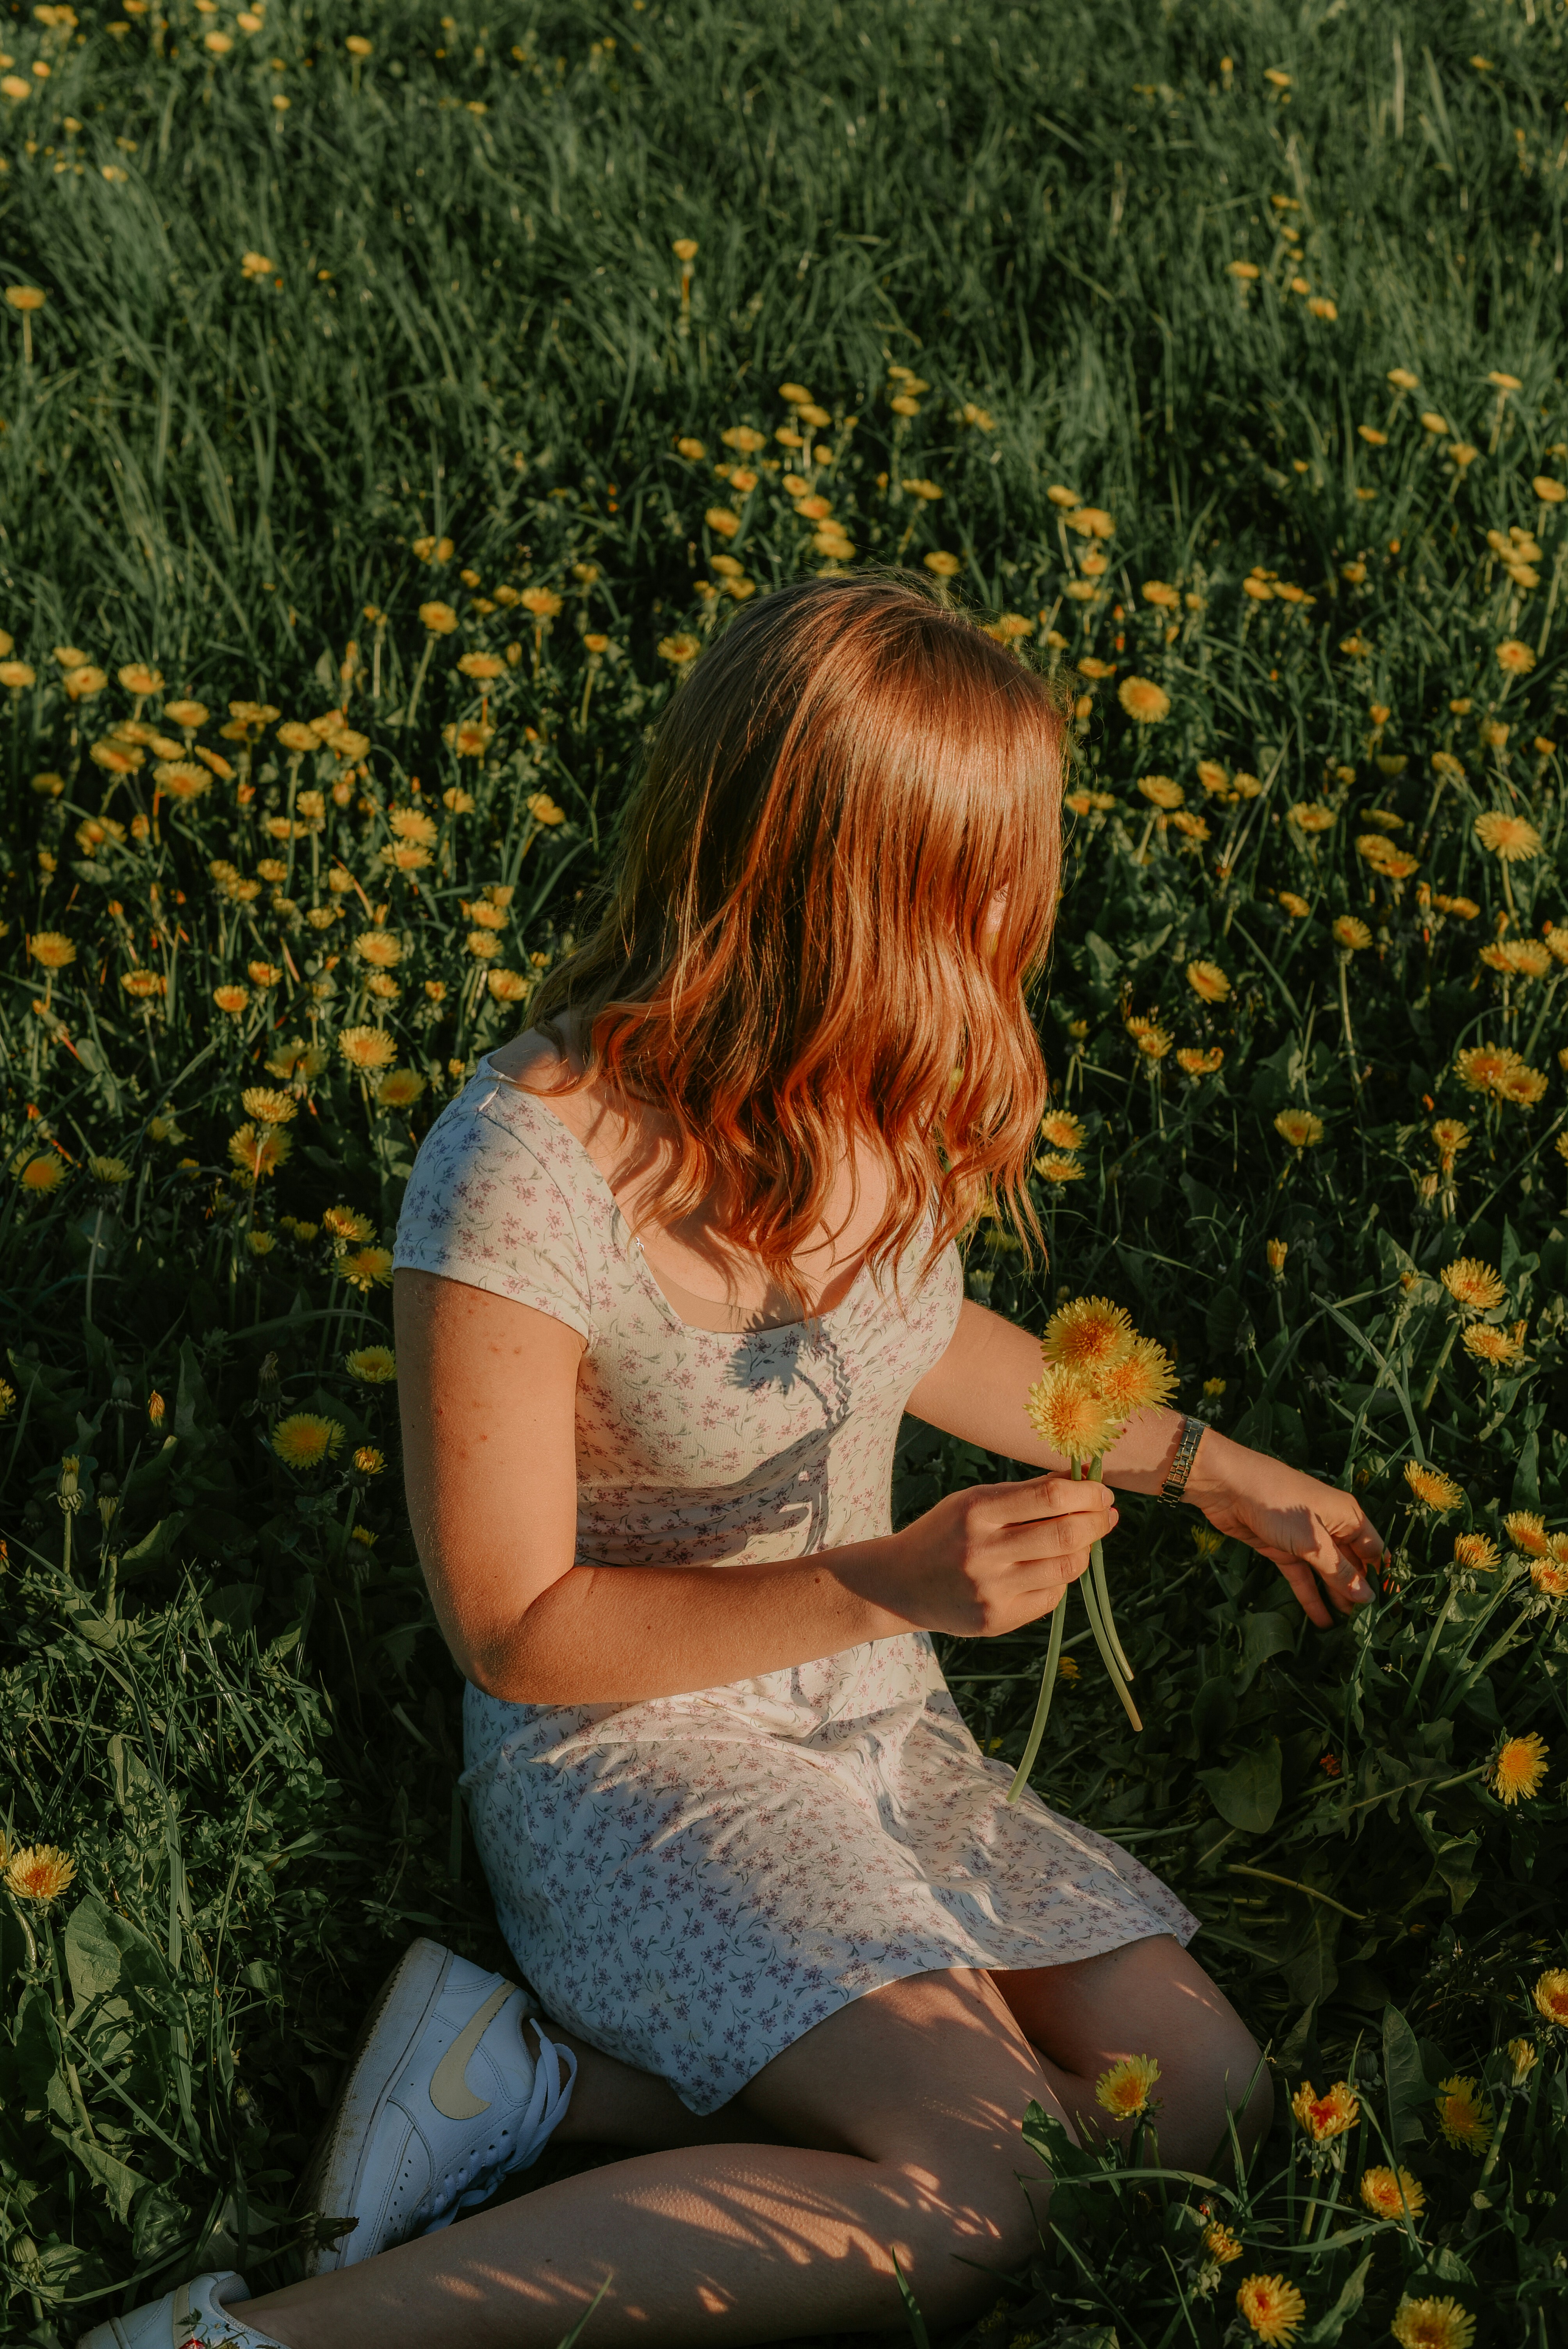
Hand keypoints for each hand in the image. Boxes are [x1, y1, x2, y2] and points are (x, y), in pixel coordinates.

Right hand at [868, 1474, 1117, 1638]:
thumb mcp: (975, 1501)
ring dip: (1085, 1551)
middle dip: (1097, 1522)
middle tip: (1106, 1515)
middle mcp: (983, 1551)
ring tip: (1083, 1540)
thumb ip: (1027, 1492)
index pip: (1049, 1497)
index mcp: (976, 1511)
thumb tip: (1083, 1478)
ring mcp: (990, 1590)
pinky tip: (1052, 1568)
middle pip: (1064, 1535)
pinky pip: (1050, 1597)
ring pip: (1065, 1570)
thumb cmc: (945, 1533)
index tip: (1102, 1492)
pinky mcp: (996, 1619)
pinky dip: (1060, 1579)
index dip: (1087, 1494)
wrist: (901, 1584)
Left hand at [1181, 1429, 1382, 1627]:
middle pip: (1352, 1565)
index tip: (1389, 1608)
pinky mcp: (1282, 1549)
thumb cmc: (1279, 1505)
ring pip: (1327, 1574)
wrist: (1228, 1487)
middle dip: (1358, 1593)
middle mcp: (1331, 1527)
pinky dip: (1310, 1597)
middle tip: (1367, 1628)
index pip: (1374, 1551)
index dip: (1382, 1578)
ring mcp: (1305, 1539)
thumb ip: (1340, 1571)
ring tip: (1348, 1631)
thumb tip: (1368, 1597)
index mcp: (1348, 1517)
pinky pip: (1302, 1577)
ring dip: (1336, 1599)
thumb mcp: (1314, 1541)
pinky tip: (1321, 1621)